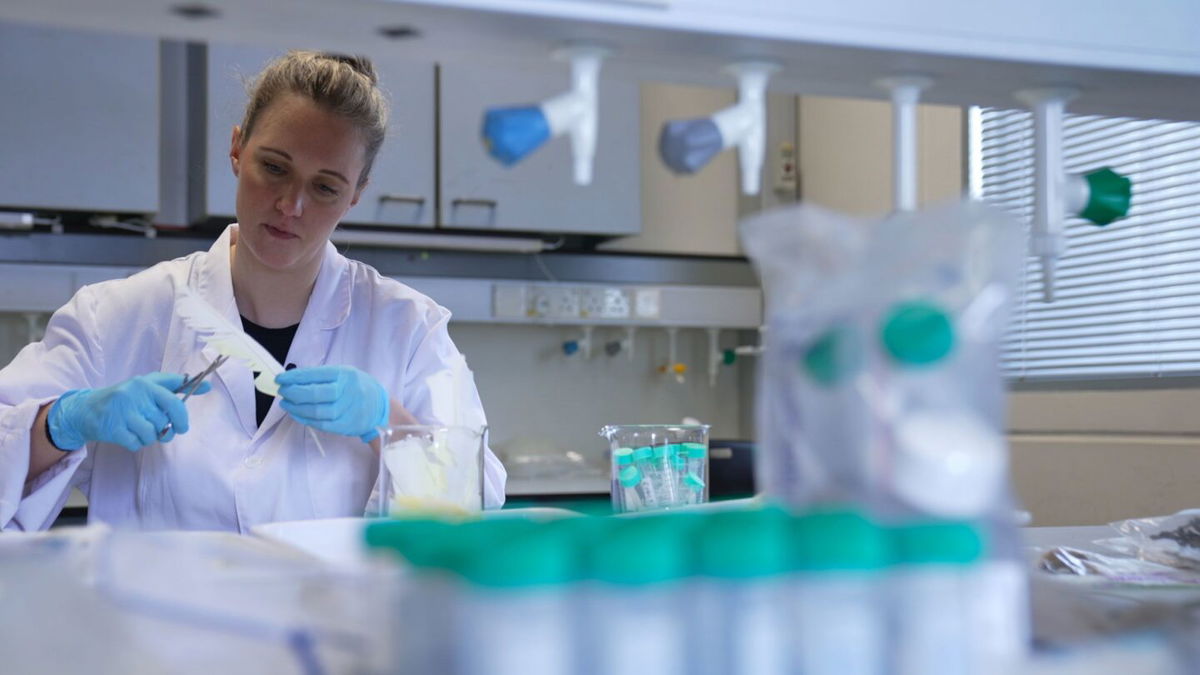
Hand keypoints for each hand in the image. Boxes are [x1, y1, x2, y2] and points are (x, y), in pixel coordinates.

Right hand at [48, 373, 210, 451]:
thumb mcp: (148, 385)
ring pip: (151, 434)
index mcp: (145, 384)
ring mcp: (122, 413)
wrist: (86, 409)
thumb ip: (176, 385)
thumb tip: (208, 386)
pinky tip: (128, 435)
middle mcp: (134, 396)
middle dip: (165, 430)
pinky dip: (136, 444)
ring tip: (140, 430)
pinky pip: (136, 443)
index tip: (182, 425)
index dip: (182, 416)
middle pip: (163, 422)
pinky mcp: (113, 429)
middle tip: (161, 431)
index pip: (173, 401)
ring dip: (149, 438)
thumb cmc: (125, 398)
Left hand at [275, 366, 388, 442]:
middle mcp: (347, 391)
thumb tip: (293, 379)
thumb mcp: (345, 374)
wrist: (380, 408)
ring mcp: (347, 410)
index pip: (315, 375)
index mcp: (345, 375)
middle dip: (293, 392)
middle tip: (282, 391)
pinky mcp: (345, 425)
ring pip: (315, 411)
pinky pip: (320, 423)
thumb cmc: (358, 387)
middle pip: (314, 394)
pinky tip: (296, 414)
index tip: (280, 379)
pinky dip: (304, 419)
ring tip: (285, 403)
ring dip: (296, 408)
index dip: (294, 377)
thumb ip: (322, 377)